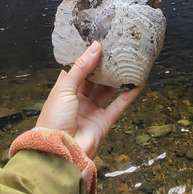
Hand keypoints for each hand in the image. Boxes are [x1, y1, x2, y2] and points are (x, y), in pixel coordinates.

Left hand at [36, 41, 141, 158]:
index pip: (76, 70)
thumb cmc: (55, 118)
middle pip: (93, 79)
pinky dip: (128, 96)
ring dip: (116, 79)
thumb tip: (95, 47)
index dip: (85, 58)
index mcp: (64, 90)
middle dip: (103, 66)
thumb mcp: (65, 89)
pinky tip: (137, 84)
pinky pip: (118, 106)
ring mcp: (92, 111)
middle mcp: (78, 99)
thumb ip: (81, 68)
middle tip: (114, 50)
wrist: (60, 150)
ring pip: (107, 91)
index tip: (96, 43)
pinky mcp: (104, 122)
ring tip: (126, 63)